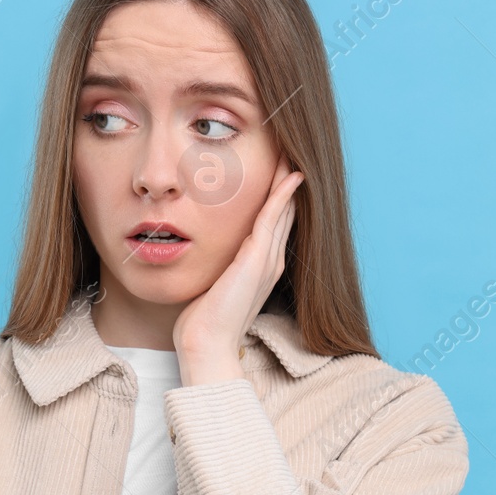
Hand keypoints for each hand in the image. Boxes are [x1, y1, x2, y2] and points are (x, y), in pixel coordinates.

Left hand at [173, 155, 302, 384]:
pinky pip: (273, 218)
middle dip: (287, 182)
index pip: (273, 222)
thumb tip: (202, 251)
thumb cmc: (201, 321)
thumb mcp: (211, 284)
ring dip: (289, 180)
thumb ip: (216, 266)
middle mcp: (270, 261)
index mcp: (260, 267)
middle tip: (292, 150)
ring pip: (283, 210)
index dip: (277, 195)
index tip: (276, 168)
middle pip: (285, 211)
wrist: (206, 344)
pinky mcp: (258, 260)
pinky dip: (282, 194)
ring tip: (294, 152)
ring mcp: (267, 260)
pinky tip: (291, 174)